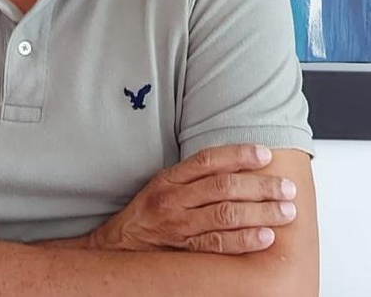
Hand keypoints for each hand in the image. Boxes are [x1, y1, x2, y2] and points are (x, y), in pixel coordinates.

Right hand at [91, 144, 296, 254]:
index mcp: (170, 178)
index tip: (265, 154)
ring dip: (261, 212)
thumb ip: (193, 176)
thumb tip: (235, 165)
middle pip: (223, 187)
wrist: (119, 247)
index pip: (208, 160)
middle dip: (259, 186)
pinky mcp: (184, 250)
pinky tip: (266, 237)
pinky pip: (219, 244)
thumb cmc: (147, 214)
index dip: (239, 154)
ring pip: (226, 215)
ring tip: (286, 211)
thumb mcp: (163, 186)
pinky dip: (245, 240)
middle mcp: (174, 199)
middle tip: (286, 187)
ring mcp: (179, 225)